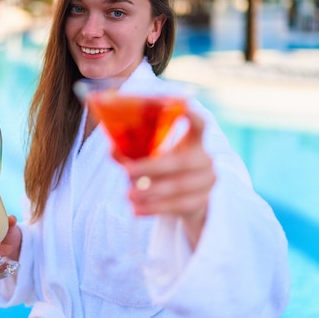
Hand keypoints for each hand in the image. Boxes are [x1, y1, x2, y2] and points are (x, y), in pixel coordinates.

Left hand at [115, 108, 215, 248]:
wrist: (190, 202)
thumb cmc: (165, 172)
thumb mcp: (152, 158)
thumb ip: (132, 152)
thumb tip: (112, 149)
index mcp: (194, 142)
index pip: (200, 125)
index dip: (193, 116)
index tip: (183, 107)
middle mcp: (204, 160)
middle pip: (179, 163)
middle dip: (150, 168)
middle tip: (126, 173)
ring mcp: (206, 183)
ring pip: (177, 187)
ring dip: (150, 192)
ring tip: (128, 195)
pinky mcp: (201, 204)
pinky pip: (177, 206)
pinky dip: (154, 208)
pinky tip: (136, 210)